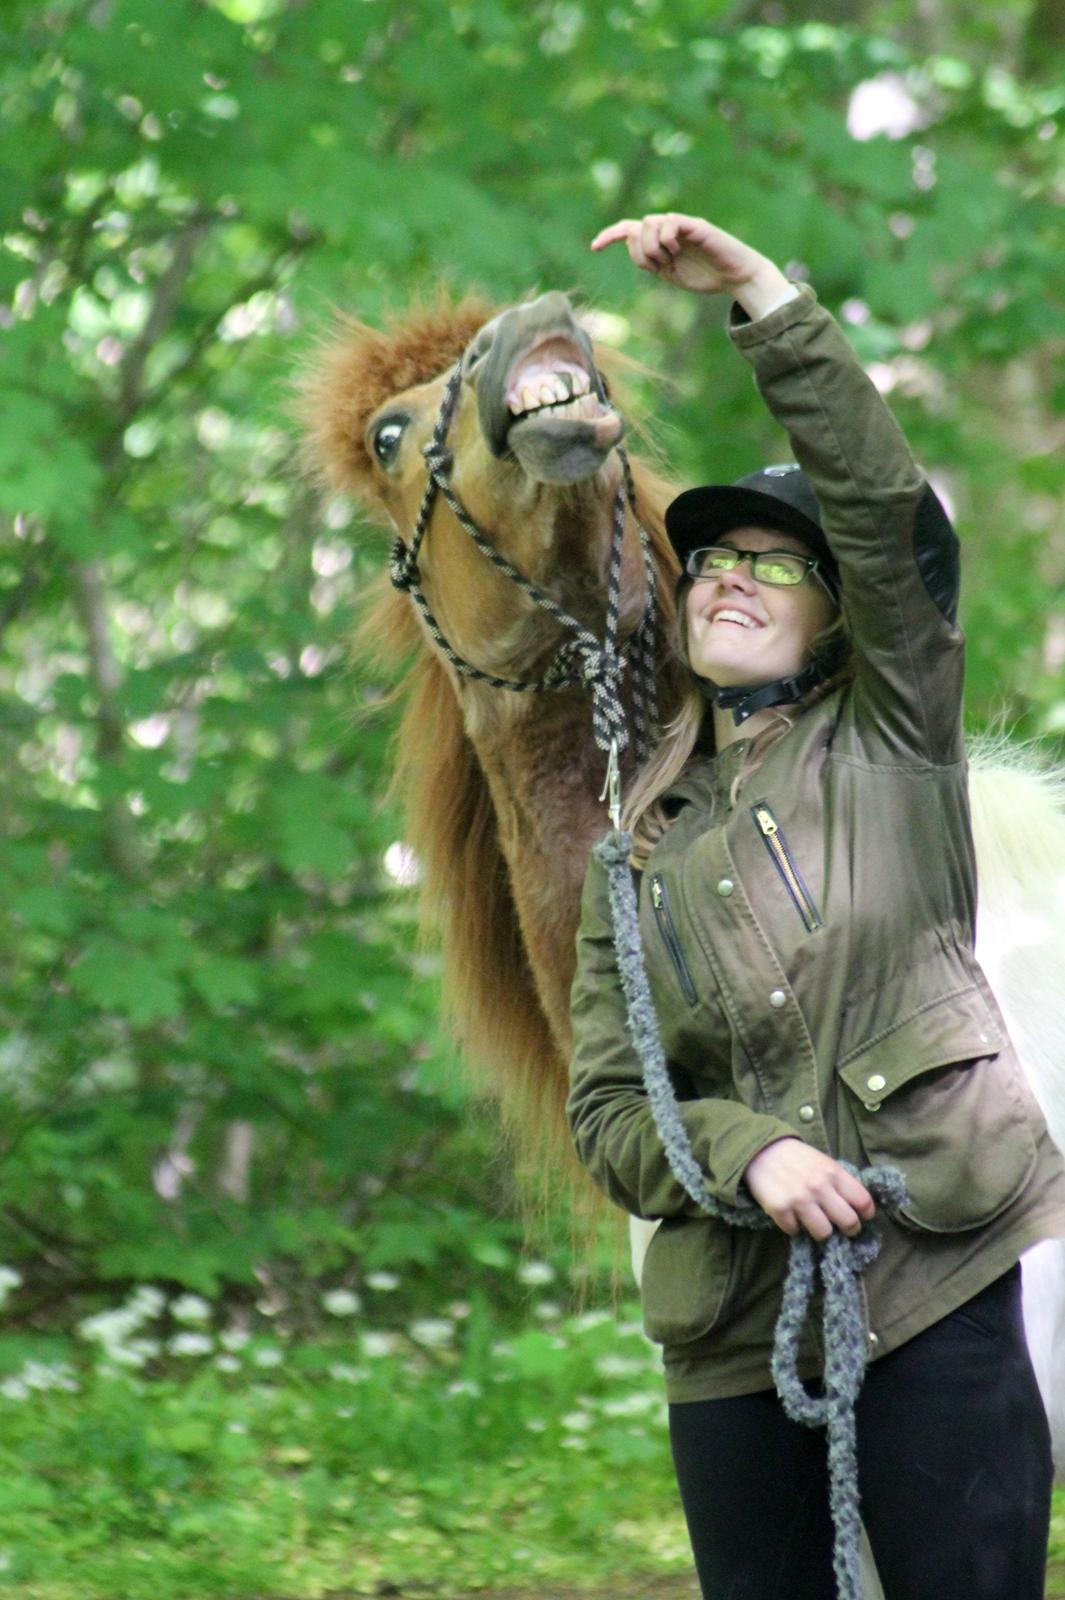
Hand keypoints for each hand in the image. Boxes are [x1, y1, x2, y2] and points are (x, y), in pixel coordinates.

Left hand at [590, 212, 792, 317]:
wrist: (734, 277)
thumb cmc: (705, 276)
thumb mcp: (670, 274)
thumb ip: (651, 262)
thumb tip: (632, 245)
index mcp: (659, 242)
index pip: (628, 231)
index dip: (609, 236)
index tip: (594, 248)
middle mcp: (667, 229)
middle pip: (635, 229)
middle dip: (640, 252)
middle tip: (659, 266)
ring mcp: (681, 225)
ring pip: (649, 223)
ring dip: (653, 247)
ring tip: (671, 259)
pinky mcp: (695, 225)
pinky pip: (670, 222)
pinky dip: (667, 238)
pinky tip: (677, 249)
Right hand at [743, 1137, 875, 1240]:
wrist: (760, 1149)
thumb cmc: (796, 1157)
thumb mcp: (823, 1162)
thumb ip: (839, 1181)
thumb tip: (856, 1206)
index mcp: (833, 1172)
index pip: (863, 1201)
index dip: (866, 1213)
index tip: (862, 1217)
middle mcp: (819, 1187)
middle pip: (848, 1222)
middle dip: (849, 1228)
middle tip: (843, 1228)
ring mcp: (799, 1200)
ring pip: (824, 1233)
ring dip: (821, 1231)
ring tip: (815, 1223)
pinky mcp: (779, 1209)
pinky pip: (795, 1231)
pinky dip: (794, 1227)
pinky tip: (791, 1216)